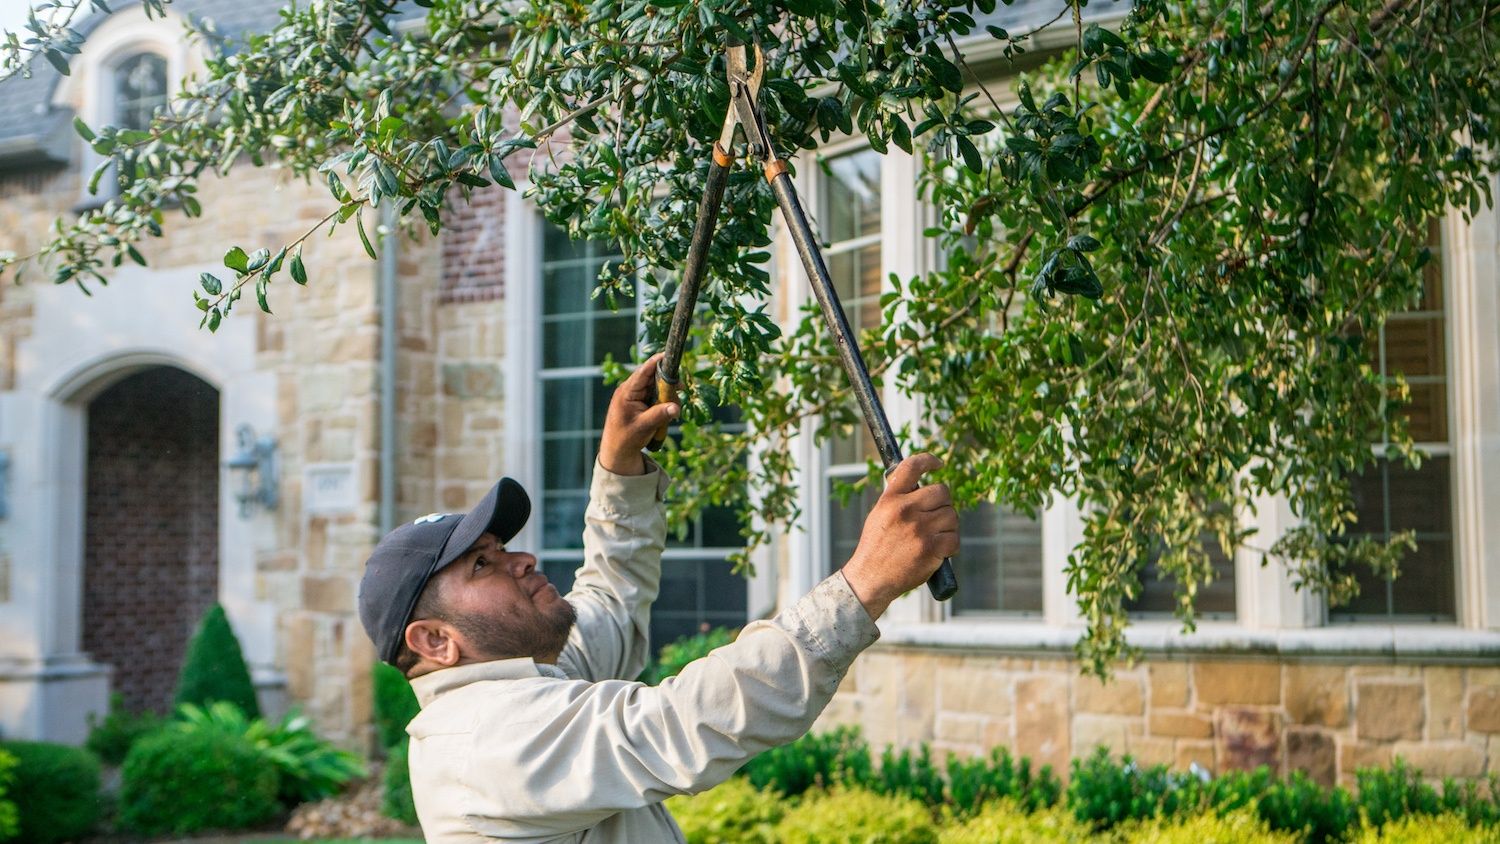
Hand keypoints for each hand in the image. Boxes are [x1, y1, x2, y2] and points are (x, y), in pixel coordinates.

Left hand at [598, 353, 679, 475]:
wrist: (617, 452)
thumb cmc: (626, 439)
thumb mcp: (644, 426)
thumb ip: (660, 415)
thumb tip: (677, 407)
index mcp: (627, 392)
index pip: (643, 371)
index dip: (656, 362)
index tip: (668, 355)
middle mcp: (630, 390)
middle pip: (653, 378)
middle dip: (667, 383)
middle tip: (681, 389)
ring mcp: (635, 396)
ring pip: (656, 388)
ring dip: (667, 395)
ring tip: (673, 408)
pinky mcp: (640, 403)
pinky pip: (655, 397)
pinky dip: (664, 402)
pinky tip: (668, 412)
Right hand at [840, 454, 959, 619]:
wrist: (871, 578)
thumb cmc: (876, 547)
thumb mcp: (879, 515)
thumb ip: (898, 499)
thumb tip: (922, 487)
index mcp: (890, 499)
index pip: (911, 467)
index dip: (928, 460)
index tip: (938, 464)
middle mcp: (905, 510)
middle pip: (942, 492)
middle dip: (943, 504)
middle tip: (935, 517)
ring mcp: (919, 529)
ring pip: (951, 515)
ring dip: (948, 526)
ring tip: (934, 537)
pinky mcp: (931, 549)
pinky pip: (954, 538)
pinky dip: (951, 545)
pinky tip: (939, 551)